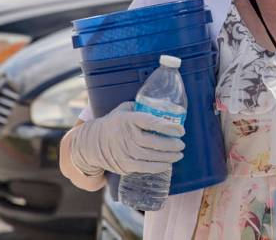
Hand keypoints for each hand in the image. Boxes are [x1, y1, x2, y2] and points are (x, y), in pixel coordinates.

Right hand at [68, 101, 184, 176]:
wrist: (93, 143)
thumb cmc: (114, 123)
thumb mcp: (124, 109)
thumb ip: (141, 107)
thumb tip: (162, 107)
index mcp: (129, 119)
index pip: (152, 122)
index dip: (168, 127)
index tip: (181, 130)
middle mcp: (128, 136)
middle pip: (155, 142)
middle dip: (172, 144)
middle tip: (182, 144)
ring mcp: (126, 152)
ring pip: (153, 156)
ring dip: (169, 156)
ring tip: (179, 154)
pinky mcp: (126, 165)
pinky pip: (146, 167)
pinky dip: (159, 166)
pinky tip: (168, 163)